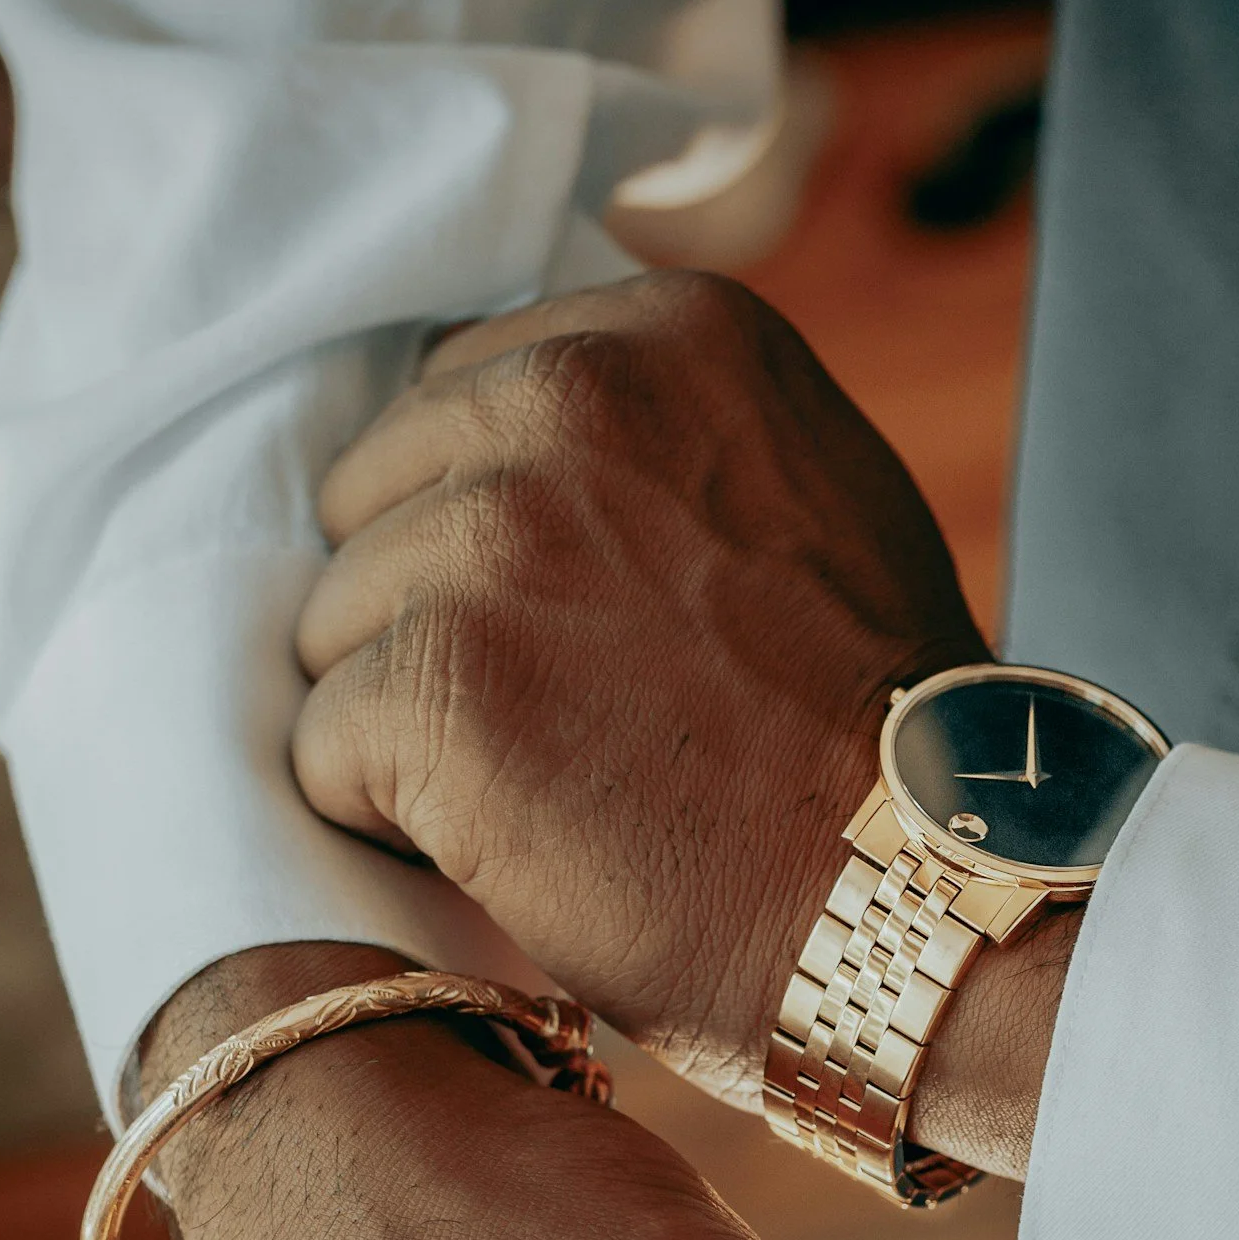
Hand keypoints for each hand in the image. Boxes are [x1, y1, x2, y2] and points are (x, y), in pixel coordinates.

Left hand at [294, 273, 990, 1114]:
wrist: (919, 905)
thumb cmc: (869, 729)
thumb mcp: (808, 489)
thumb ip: (663, 430)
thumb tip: (505, 425)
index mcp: (668, 334)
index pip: (457, 400)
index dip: (496, 531)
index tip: (588, 618)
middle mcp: (576, 398)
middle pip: (374, 497)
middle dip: (435, 609)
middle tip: (571, 712)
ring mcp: (498, 536)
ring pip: (334, 622)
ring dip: (415, 720)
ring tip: (559, 781)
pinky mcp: (437, 681)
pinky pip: (319, 744)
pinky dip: (390, 818)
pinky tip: (518, 841)